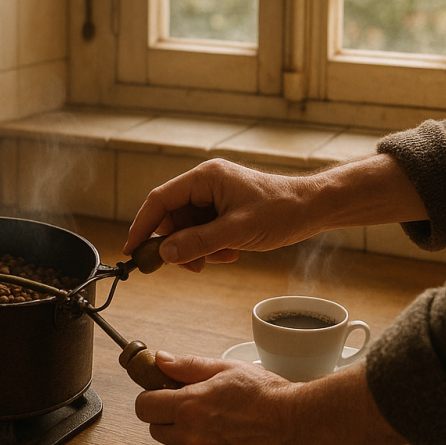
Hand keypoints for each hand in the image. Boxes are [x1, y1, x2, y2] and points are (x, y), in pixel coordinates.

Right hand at [123, 158, 321, 270]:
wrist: (313, 208)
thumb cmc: (281, 210)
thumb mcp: (237, 231)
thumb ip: (199, 242)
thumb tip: (165, 253)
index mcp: (204, 178)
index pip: (160, 200)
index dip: (142, 226)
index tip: (132, 250)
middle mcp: (204, 184)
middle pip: (172, 218)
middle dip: (178, 245)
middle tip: (189, 266)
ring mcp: (213, 197)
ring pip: (187, 229)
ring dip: (198, 249)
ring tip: (222, 257)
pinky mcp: (223, 210)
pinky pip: (203, 232)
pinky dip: (211, 247)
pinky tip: (231, 253)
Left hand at [135, 352, 308, 444]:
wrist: (301, 427)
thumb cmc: (270, 396)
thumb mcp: (227, 369)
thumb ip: (188, 366)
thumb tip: (162, 360)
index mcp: (190, 406)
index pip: (144, 407)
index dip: (151, 398)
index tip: (161, 394)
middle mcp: (192, 436)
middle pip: (156, 430)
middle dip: (167, 417)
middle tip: (191, 407)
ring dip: (184, 437)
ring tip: (213, 423)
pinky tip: (226, 440)